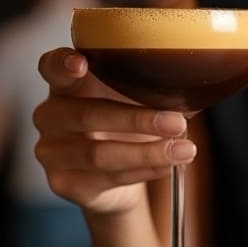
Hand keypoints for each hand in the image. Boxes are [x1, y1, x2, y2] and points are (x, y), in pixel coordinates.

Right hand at [33, 48, 192, 214]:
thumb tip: (197, 83)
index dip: (62, 64)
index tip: (81, 63)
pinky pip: (106, 178)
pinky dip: (143, 172)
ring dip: (147, 152)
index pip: (51, 67)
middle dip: (137, 119)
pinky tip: (167, 166)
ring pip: (99, 154)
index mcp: (65, 86)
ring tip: (184, 151)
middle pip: (87, 114)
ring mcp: (52, 152)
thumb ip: (149, 88)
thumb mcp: (135, 102)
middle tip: (177, 122)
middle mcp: (50, 116)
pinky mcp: (64, 183)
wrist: (119, 180)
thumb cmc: (126, 128)